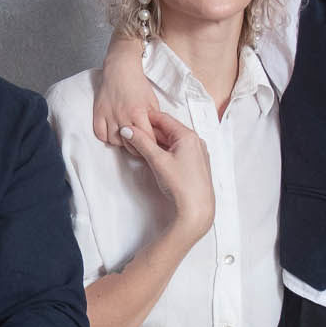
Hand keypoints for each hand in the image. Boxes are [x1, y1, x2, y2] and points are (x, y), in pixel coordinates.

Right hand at [92, 51, 158, 146]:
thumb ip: (154, 119)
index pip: (147, 139)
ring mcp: (109, 115)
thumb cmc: (137, 84)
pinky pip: (100, 135)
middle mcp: (122, 116)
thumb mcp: (152, 101)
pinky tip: (114, 133)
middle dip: (137, 147)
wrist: (120, 69)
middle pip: (130, 144)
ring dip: (121, 143)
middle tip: (141, 146)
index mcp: (138, 113)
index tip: (153, 148)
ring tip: (127, 138)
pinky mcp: (98, 113)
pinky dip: (107, 137)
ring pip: (114, 142)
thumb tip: (157, 135)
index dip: (152, 146)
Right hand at [120, 109, 213, 239]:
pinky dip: (165, 149)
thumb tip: (128, 130)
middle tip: (133, 133)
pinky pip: (178, 150)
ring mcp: (197, 152)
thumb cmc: (181, 184)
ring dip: (157, 141)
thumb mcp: (157, 160)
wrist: (196, 209)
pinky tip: (155, 156)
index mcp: (188, 135)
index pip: (163, 118)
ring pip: (172, 140)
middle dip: (150, 131)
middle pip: (168, 129)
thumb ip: (142, 142)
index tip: (132, 119)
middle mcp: (195, 141)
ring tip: (141, 145)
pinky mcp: (195, 163)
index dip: (146, 117)